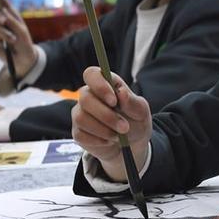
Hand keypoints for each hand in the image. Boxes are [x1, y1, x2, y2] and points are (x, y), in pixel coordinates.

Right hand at [0, 0, 36, 78]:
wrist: (23, 58)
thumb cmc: (24, 42)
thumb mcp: (21, 31)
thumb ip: (12, 21)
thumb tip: (2, 11)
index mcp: (10, 14)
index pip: (1, 0)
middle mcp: (1, 19)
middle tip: (3, 20)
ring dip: (3, 33)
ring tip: (12, 40)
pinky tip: (5, 46)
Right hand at [71, 67, 151, 181]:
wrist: (132, 144)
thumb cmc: (135, 121)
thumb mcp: (141, 111)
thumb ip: (132, 102)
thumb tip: (121, 92)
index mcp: (105, 84)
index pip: (91, 74)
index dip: (100, 86)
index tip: (114, 101)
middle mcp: (88, 96)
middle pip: (85, 99)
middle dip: (106, 116)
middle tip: (124, 127)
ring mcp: (80, 113)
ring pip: (81, 118)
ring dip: (103, 130)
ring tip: (118, 136)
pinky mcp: (78, 131)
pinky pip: (80, 135)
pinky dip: (98, 140)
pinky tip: (109, 141)